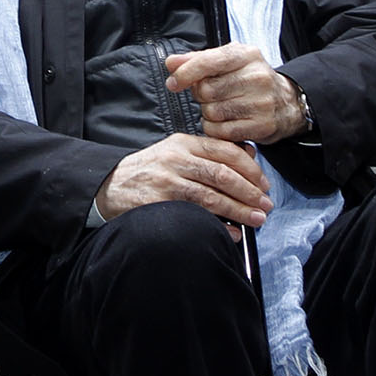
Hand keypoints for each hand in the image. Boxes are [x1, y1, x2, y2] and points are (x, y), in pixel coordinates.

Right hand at [97, 132, 272, 227]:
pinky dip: (217, 225)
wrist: (110, 185)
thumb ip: (210, 152)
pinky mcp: (158, 203)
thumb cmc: (149, 171)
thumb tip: (249, 154)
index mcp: (184, 143)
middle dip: (250, 192)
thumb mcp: (177, 152)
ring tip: (255, 219)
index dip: (250, 169)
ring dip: (238, 210)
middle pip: (223, 175)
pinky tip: (231, 232)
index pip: (226, 152)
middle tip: (265, 205)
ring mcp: (166, 181)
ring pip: (211, 195)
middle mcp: (176, 159)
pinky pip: (195, 215)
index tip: (264, 184)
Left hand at [165, 43, 307, 143]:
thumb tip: (171, 63)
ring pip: (211, 112)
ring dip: (207, 113)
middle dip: (200, 95)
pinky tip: (223, 122)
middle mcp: (257, 76)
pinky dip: (214, 129)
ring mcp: (261, 102)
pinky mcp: (261, 125)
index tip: (173, 83)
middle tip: (211, 95)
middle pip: (206, 90)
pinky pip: (221, 131)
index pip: (208, 62)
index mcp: (247, 55)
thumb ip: (197, 60)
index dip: (185, 73)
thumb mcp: (228, 61)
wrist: (285, 102)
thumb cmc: (250, 80)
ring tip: (220, 108)